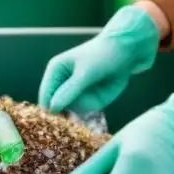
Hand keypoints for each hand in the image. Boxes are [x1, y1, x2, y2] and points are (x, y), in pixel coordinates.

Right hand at [38, 4, 159, 113]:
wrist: (128, 50)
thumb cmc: (103, 55)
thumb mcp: (86, 73)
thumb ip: (69, 91)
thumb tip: (51, 108)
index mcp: (55, 71)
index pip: (46, 97)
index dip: (50, 112)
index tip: (59, 123)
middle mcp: (63, 83)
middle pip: (58, 107)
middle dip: (67, 114)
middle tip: (78, 116)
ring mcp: (76, 91)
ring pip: (74, 110)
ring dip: (83, 110)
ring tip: (95, 96)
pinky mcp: (88, 96)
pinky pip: (87, 109)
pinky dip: (93, 107)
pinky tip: (101, 97)